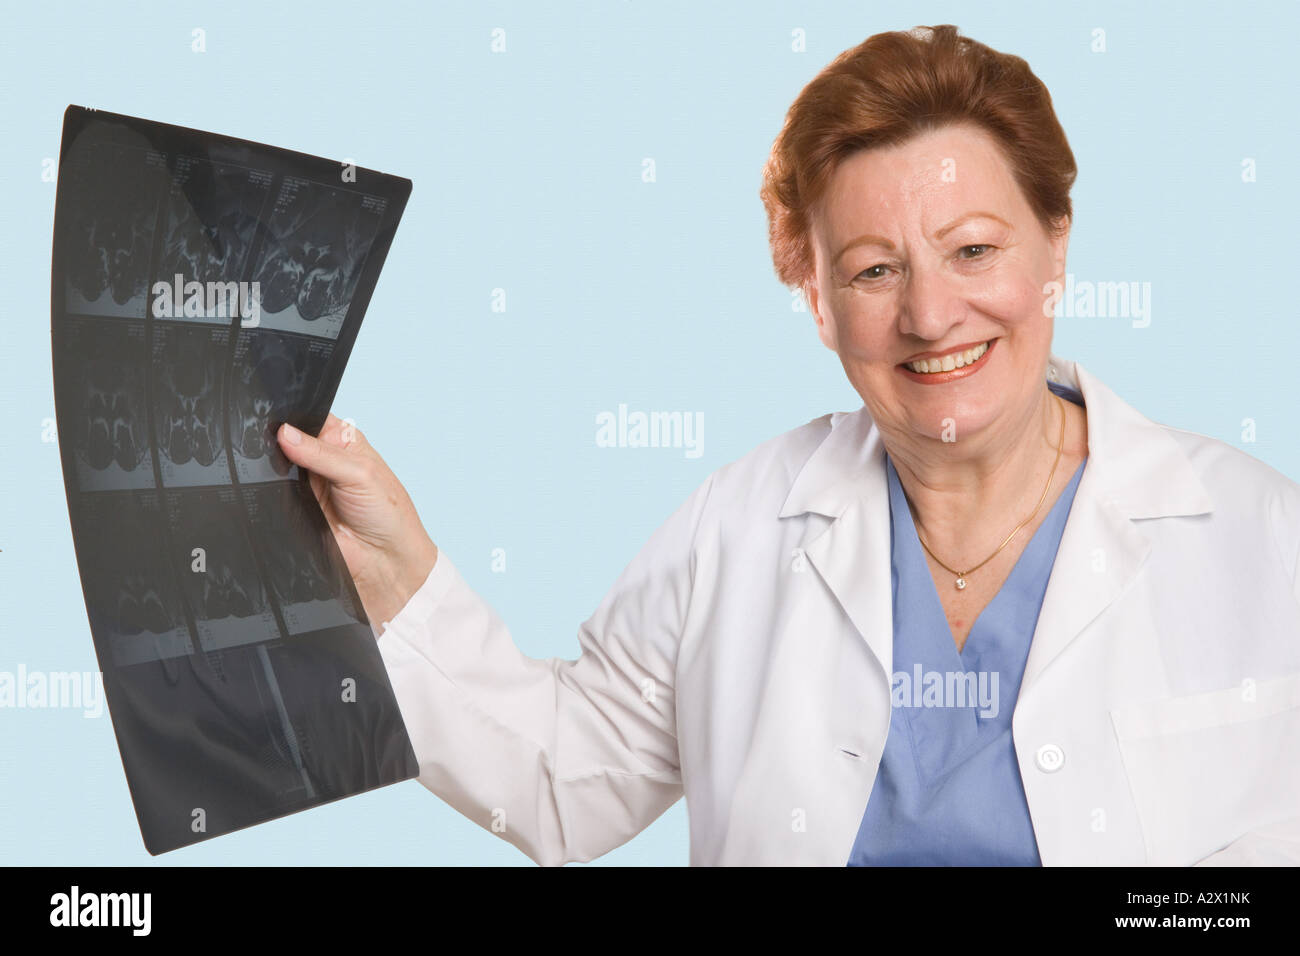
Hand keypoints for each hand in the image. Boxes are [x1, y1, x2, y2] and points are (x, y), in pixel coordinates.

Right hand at [276, 413, 437, 630]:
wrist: (384, 564)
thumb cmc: (388, 514)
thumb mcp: (360, 473)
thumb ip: (321, 453)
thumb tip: (284, 432)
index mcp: (341, 442)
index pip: (308, 418)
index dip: (291, 415)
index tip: (271, 414)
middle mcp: (320, 461)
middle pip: (285, 442)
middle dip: (274, 441)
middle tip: (262, 441)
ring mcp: (303, 487)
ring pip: (273, 469)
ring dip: (268, 469)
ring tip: (264, 467)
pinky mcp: (292, 511)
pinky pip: (270, 497)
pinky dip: (265, 493)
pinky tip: (262, 489)